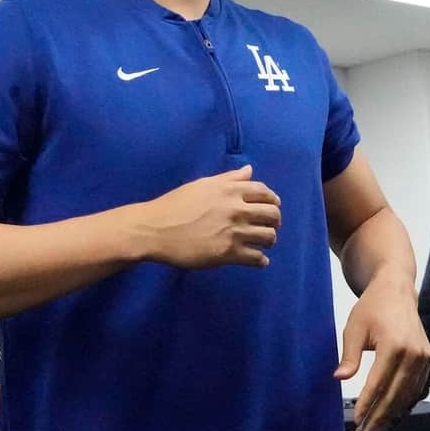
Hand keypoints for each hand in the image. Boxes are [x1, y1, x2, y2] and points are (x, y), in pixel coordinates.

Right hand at [137, 165, 280, 268]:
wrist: (154, 230)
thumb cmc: (174, 204)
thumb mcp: (201, 185)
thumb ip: (228, 179)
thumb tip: (249, 170)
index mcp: (229, 190)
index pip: (265, 193)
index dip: (272, 200)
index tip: (271, 207)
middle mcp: (236, 209)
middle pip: (272, 215)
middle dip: (275, 221)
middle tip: (268, 227)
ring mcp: (234, 232)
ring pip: (269, 237)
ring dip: (269, 240)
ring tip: (261, 243)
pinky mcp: (228, 253)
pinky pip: (257, 258)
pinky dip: (261, 260)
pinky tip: (257, 259)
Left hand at [335, 275, 429, 430]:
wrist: (396, 291)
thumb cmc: (371, 308)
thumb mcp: (354, 328)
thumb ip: (349, 355)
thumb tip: (339, 378)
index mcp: (394, 345)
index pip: (378, 382)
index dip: (367, 403)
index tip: (357, 418)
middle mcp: (413, 354)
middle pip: (396, 393)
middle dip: (380, 415)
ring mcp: (424, 358)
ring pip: (408, 393)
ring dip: (393, 412)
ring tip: (377, 426)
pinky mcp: (428, 359)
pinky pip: (416, 386)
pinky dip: (404, 400)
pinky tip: (392, 411)